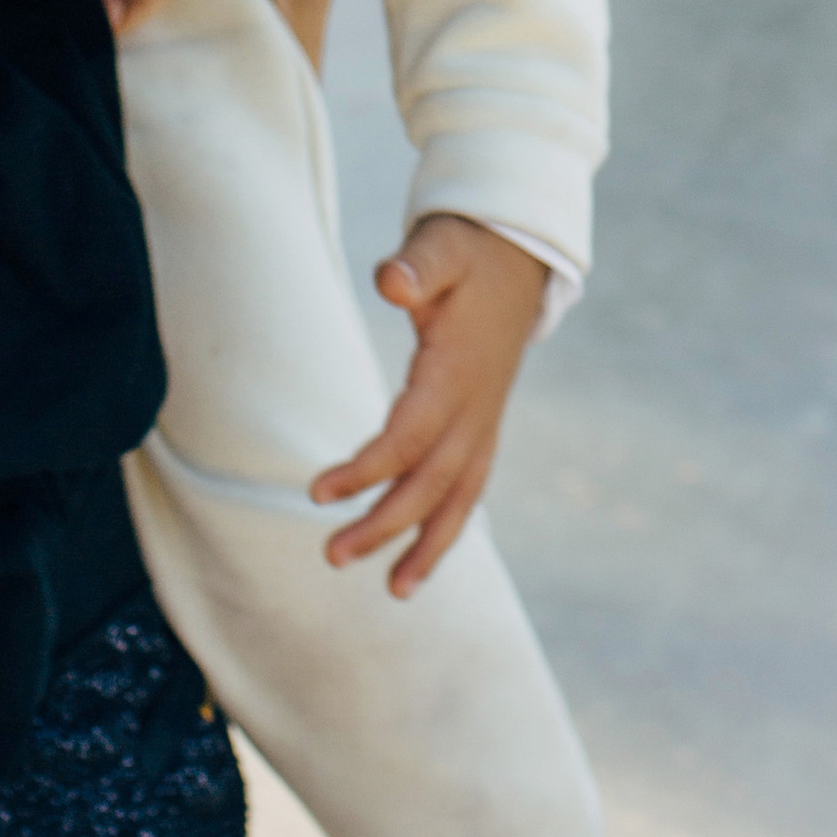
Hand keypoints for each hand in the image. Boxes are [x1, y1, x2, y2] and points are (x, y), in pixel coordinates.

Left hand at [312, 215, 548, 595]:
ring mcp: (486, 422)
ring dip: (426, 544)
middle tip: (331, 555)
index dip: (366, 469)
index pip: (409, 436)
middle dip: (385, 524)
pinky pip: (469, 489)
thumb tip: (390, 281)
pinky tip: (419, 562)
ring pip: (459, 497)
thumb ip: (417, 266)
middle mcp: (477, 408)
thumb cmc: (468, 253)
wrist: (518, 258)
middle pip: (431, 482)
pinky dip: (448, 527)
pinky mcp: (485, 428)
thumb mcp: (441, 246)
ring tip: (394, 590)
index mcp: (458, 371)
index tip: (318, 491)